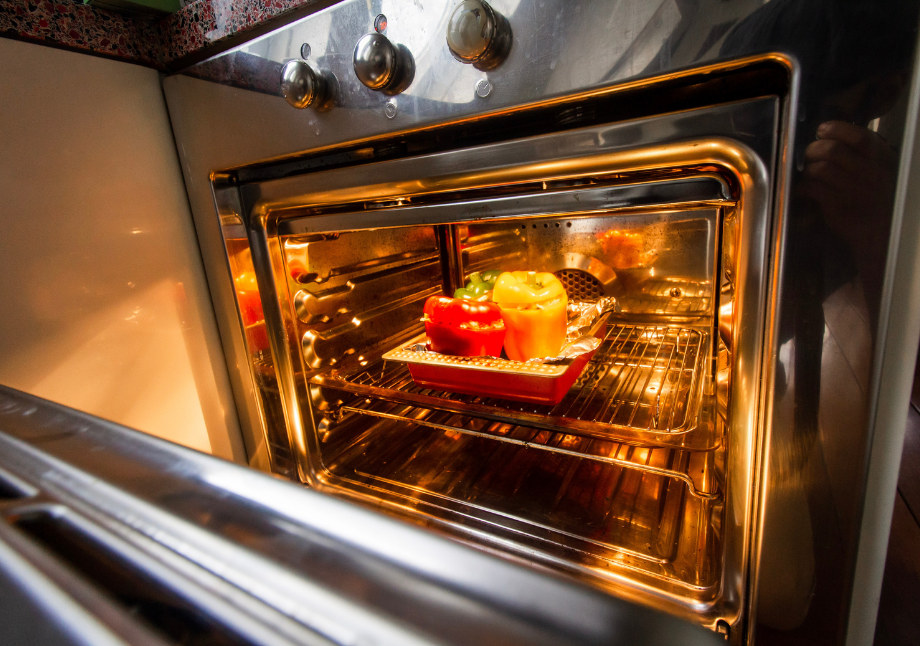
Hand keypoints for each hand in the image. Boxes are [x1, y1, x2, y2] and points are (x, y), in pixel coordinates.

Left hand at [799, 120, 897, 248]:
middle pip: (832, 150)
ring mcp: (853, 190)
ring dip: (807, 169)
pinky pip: (812, 188)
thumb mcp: (879, 171)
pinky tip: (804, 190)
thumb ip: (861, 155)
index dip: (836, 129)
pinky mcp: (837, 206)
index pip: (859, 136)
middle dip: (813, 149)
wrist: (881, 233)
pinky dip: (803, 187)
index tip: (823, 130)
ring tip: (808, 173)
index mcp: (881, 159)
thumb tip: (832, 137)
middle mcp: (869, 172)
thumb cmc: (876, 198)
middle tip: (809, 154)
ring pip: (820, 168)